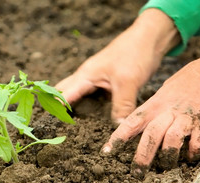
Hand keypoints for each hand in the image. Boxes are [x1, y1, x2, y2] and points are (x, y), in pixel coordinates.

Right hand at [56, 9, 179, 122]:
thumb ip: (122, 105)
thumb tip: (118, 127)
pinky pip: (89, 94)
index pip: (62, 95)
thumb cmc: (135, 54)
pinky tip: (91, 116)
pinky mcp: (104, 81)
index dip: (54, 109)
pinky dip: (86, 104)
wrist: (150, 38)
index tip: (49, 125)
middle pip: (62, 91)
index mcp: (85, 76)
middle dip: (56, 106)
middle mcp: (85, 77)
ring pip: (75, 93)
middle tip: (55, 125)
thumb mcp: (128, 82)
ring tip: (68, 124)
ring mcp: (94, 78)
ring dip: (70, 106)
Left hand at [102, 49, 199, 176]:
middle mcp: (168, 111)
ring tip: (166, 165)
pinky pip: (198, 143)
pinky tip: (191, 156)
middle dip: (142, 157)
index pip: (132, 122)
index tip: (107, 152)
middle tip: (137, 173)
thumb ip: (151, 111)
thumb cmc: (185, 83)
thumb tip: (135, 128)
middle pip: (151, 135)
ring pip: (172, 141)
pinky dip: (193, 153)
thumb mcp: (162, 93)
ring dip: (168, 157)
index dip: (118, 137)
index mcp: (155, 104)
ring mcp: (187, 118)